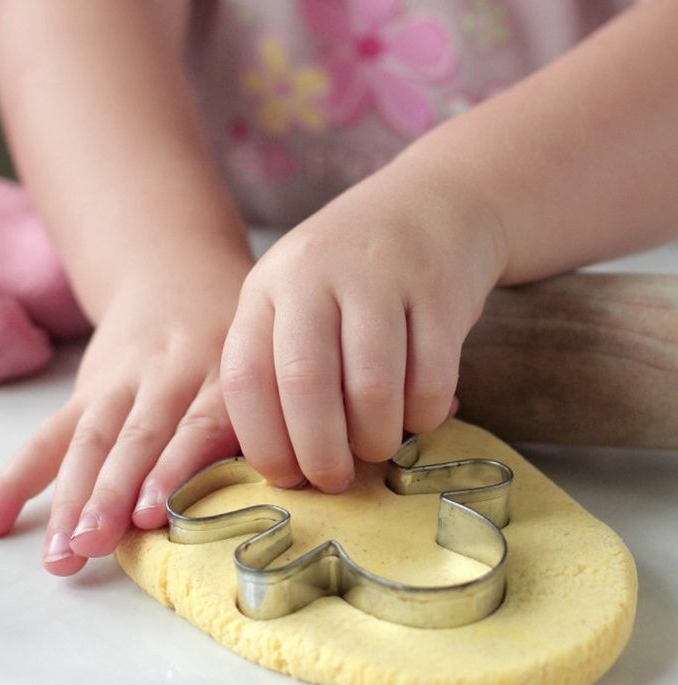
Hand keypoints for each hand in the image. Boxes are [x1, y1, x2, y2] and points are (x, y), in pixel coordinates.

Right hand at [0, 246, 251, 574]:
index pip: (199, 422)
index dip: (173, 468)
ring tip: (60, 553)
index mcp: (227, 372)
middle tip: (93, 544)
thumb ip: (272, 419)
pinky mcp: (89, 389)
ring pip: (91, 439)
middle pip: (138, 435)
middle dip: (111, 493)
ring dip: (71, 497)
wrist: (178, 272)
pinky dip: (19, 476)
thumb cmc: (237, 342)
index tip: (148, 514)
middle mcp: (173, 374)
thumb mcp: (266, 363)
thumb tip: (301, 493)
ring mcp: (124, 381)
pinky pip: (51, 433)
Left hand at [221, 166, 503, 491]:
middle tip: (336, 481)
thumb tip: (282, 470)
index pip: (245, 377)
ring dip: (376, 439)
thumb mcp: (297, 302)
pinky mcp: (439, 289)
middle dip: (320, 453)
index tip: (286, 478)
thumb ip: (279, 367)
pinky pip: (430, 378)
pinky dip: (424, 415)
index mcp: (267, 287)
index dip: (263, 442)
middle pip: (304, 384)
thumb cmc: (354, 277)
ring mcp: (379, 277)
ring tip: (379, 447)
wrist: (435, 204)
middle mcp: (314, 276)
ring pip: (371, 387)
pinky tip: (420, 414)